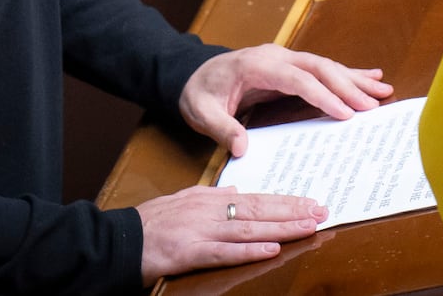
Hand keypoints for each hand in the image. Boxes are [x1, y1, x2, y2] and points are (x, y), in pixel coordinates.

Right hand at [137, 184, 325, 283]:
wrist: (119, 239)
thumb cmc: (151, 222)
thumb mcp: (183, 200)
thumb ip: (211, 195)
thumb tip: (236, 189)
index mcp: (209, 198)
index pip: (256, 198)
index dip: (285, 201)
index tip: (311, 202)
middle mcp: (209, 210)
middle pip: (258, 210)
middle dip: (292, 211)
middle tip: (323, 210)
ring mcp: (200, 231)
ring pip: (248, 229)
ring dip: (281, 228)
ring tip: (308, 227)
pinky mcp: (189, 252)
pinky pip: (224, 252)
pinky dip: (249, 251)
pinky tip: (270, 249)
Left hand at [179, 44, 391, 157]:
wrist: (192, 73)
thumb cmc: (199, 92)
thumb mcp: (202, 112)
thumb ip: (221, 128)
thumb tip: (242, 148)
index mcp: (257, 65)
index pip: (297, 78)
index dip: (322, 95)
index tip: (345, 114)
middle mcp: (276, 56)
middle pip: (318, 68)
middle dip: (348, 86)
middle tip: (373, 106)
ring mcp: (285, 58)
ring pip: (326, 66)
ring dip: (355, 79)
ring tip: (383, 91)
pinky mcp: (290, 66)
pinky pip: (322, 70)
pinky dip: (348, 74)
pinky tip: (371, 77)